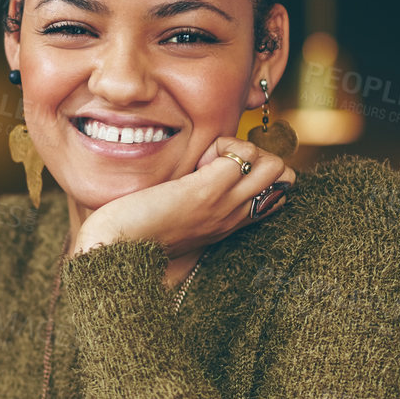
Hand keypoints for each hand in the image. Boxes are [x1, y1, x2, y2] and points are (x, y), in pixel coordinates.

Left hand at [71, 135, 295, 259]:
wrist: (114, 253)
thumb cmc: (133, 234)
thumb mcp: (174, 218)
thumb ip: (192, 199)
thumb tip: (193, 170)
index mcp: (227, 224)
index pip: (277, 195)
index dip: (259, 172)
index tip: (219, 171)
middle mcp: (234, 216)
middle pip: (285, 176)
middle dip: (256, 155)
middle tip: (214, 163)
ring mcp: (224, 205)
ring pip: (273, 164)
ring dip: (242, 149)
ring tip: (206, 162)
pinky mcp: (206, 192)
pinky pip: (241, 154)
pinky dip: (221, 145)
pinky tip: (194, 161)